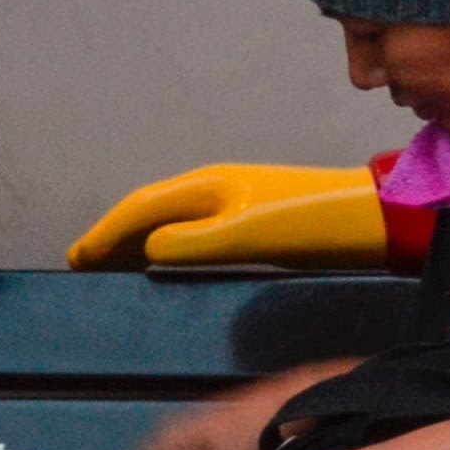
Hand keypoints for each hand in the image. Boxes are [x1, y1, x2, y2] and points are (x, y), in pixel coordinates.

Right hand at [69, 159, 388, 273]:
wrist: (371, 217)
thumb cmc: (315, 223)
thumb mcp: (249, 236)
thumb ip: (195, 242)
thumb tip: (149, 250)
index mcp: (209, 186)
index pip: (140, 209)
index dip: (105, 234)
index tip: (77, 256)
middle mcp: (215, 188)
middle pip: (148, 210)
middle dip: (112, 235)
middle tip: (82, 260)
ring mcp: (233, 201)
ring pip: (168, 219)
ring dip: (135, 240)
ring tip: (109, 262)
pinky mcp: (250, 219)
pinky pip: (190, 229)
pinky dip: (163, 244)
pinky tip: (164, 261)